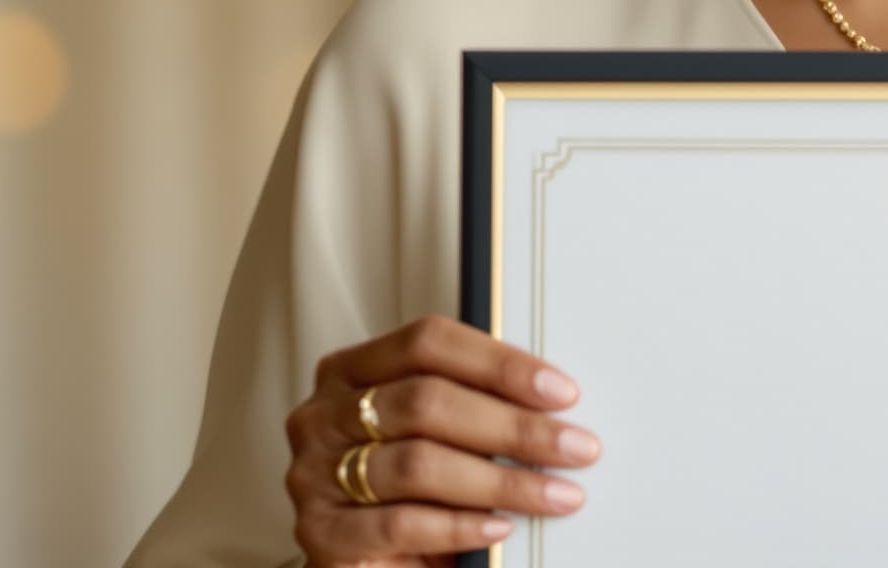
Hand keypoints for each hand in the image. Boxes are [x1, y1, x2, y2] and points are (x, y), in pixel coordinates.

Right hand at [283, 314, 602, 564]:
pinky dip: (459, 525)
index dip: (499, 363)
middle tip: (573, 447)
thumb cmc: (410, 491)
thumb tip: (551, 402)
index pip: (427, 342)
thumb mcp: (438, 437)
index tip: (560, 391)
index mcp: (351, 371)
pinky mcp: (319, 533)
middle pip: (427, 401)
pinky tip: (499, 526)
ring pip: (419, 463)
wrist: (368, 565)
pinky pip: (399, 523)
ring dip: (501, 480)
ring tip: (553, 494)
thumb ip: (471, 407)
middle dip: (513, 426)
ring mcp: (314, 474)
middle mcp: (324, 415)